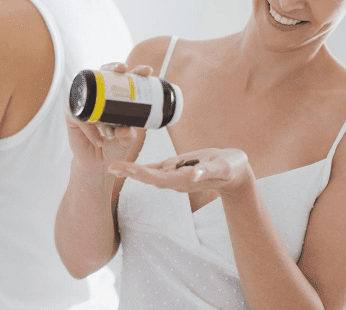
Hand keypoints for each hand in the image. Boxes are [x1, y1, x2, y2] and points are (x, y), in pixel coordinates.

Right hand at [66, 63, 151, 171]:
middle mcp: (99, 96)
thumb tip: (124, 128)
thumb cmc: (114, 147)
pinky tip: (100, 140)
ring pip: (88, 92)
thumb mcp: (126, 141)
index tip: (147, 70)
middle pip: (103, 74)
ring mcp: (84, 104)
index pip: (125, 79)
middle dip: (113, 67)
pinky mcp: (72, 116)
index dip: (135, 71)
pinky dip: (91, 130)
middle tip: (124, 69)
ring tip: (110, 118)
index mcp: (115, 98)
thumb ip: (128, 136)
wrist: (98, 164)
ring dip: (98, 98)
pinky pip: (81, 118)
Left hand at [108, 147, 251, 193]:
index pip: (159, 178)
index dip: (142, 174)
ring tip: (113, 167)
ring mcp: (174, 175)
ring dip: (132, 171)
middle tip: (111, 167)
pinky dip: (141, 167)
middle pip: (149, 177)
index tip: (127, 169)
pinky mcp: (175, 169)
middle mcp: (175, 180)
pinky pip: (155, 169)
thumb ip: (210, 170)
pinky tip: (127, 168)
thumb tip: (194, 174)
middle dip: (131, 173)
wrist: (234, 172)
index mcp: (184, 179)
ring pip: (149, 173)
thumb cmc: (231, 167)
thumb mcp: (224, 166)